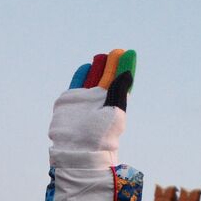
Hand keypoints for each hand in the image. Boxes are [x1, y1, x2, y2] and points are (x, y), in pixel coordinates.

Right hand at [48, 49, 136, 164]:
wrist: (78, 148)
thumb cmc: (101, 134)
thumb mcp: (115, 111)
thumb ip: (119, 91)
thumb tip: (127, 73)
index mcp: (114, 104)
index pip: (121, 82)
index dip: (125, 69)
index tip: (130, 54)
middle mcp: (100, 101)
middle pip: (107, 79)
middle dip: (111, 66)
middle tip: (116, 52)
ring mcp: (85, 101)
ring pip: (92, 80)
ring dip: (97, 68)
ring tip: (101, 56)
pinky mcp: (71, 101)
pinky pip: (77, 84)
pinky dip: (81, 75)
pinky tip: (86, 67)